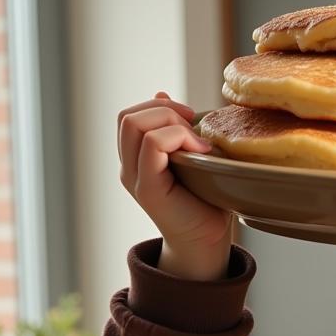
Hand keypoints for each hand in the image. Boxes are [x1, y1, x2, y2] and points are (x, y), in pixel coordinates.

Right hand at [118, 92, 233, 280]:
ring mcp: (134, 179)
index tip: (191, 120)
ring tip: (197, 143)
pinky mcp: (147, 189)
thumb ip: (173, 130)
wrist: (208, 243)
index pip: (129, 116)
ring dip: (170, 122)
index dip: (159, 107)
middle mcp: (128, 168)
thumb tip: (161, 93)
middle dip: (164, 111)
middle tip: (193, 127)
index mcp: (135, 160)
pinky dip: (177, 138)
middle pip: (127, 116)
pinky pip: (151, 145)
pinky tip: (200, 153)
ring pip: (133, 124)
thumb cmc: (206, 203)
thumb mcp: (190, 156)